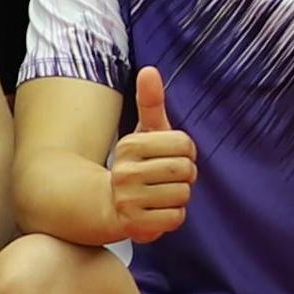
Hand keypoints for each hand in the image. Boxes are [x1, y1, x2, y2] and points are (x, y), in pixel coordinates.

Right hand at [106, 65, 195, 243]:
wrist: (106, 205)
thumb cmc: (136, 164)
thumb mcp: (144, 132)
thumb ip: (151, 102)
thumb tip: (149, 69)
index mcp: (131, 145)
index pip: (185, 144)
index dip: (187, 152)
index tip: (172, 157)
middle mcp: (125, 172)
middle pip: (186, 170)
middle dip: (186, 176)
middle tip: (169, 179)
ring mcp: (128, 199)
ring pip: (183, 195)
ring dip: (179, 197)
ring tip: (161, 195)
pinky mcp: (133, 225)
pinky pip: (176, 218)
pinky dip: (173, 216)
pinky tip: (158, 211)